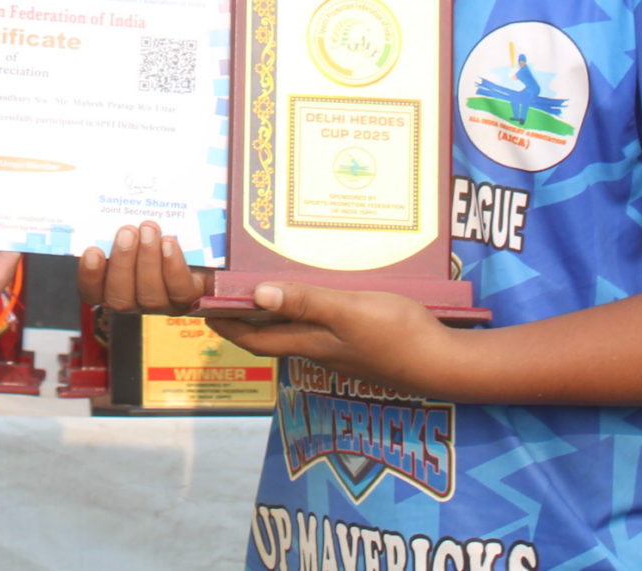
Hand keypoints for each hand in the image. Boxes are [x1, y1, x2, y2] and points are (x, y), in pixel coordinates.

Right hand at [76, 220, 212, 315]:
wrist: (205, 238)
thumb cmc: (160, 227)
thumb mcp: (137, 224)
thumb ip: (120, 219)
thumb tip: (105, 191)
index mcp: (115, 284)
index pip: (93, 292)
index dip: (89, 276)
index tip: (92, 251)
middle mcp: (137, 299)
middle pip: (120, 298)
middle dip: (122, 263)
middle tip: (127, 231)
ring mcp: (164, 302)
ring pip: (149, 296)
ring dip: (147, 261)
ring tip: (150, 229)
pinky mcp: (191, 298)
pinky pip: (179, 290)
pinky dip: (172, 267)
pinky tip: (169, 243)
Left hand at [205, 279, 457, 394]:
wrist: (441, 362)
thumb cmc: (397, 334)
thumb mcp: (349, 311)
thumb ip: (307, 302)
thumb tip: (256, 296)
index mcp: (308, 342)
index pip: (253, 337)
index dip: (225, 324)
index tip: (199, 304)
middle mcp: (317, 347)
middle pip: (269, 333)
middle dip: (243, 315)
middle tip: (223, 288)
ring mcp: (339, 346)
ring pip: (295, 327)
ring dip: (274, 308)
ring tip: (262, 279)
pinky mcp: (359, 340)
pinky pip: (320, 323)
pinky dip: (305, 307)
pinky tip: (313, 289)